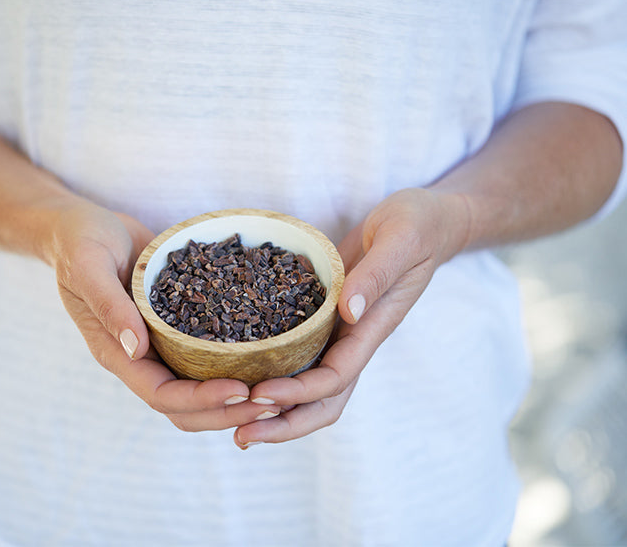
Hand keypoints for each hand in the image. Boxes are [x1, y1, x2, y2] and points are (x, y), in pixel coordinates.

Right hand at [48, 199, 276, 430]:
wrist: (84, 226)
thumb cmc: (79, 241)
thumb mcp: (87, 265)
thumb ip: (108, 304)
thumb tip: (137, 349)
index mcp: (115, 352)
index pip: (160, 394)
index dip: (200, 399)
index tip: (241, 390)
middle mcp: (139, 357)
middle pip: (186, 407)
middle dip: (228, 412)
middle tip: (275, 403)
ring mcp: (158, 346)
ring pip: (199, 390)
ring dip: (236, 399)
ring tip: (280, 393)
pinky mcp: (175, 329)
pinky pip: (205, 358)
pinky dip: (234, 366)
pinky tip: (269, 358)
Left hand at [233, 188, 469, 447]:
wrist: (423, 221)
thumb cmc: (417, 226)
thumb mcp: (401, 240)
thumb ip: (377, 274)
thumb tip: (348, 311)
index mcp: (373, 328)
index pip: (337, 377)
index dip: (300, 392)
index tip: (261, 394)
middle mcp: (354, 340)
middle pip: (323, 401)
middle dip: (285, 422)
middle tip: (241, 435)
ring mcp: (340, 332)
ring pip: (310, 387)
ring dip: (277, 410)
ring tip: (234, 422)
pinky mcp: (325, 318)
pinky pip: (300, 355)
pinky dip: (274, 373)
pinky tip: (242, 376)